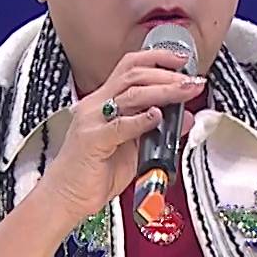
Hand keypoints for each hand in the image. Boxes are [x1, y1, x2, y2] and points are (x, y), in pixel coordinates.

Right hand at [37, 49, 202, 225]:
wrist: (65, 198)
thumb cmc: (93, 175)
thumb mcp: (134, 150)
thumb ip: (157, 132)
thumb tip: (184, 118)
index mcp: (103, 103)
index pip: (130, 68)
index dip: (157, 59)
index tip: (183, 60)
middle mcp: (95, 106)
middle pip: (133, 75)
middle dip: (167, 74)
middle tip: (191, 80)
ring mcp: (92, 121)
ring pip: (131, 94)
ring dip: (163, 91)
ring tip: (184, 91)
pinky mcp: (92, 141)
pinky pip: (119, 125)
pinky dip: (140, 120)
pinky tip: (157, 116)